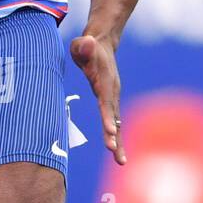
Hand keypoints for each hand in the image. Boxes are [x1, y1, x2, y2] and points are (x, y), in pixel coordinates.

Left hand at [70, 33, 125, 163]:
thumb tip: (87, 41)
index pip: (106, 101)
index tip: (111, 131)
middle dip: (115, 136)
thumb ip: (83, 45)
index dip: (108, 116)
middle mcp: (112, 92)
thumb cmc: (86, 45)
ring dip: (118, 142)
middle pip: (114, 117)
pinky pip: (113, 121)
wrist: (100, 43)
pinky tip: (116, 151)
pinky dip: (115, 136)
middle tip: (114, 154)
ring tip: (121, 161)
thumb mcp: (81, 43)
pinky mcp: (110, 101)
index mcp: (105, 81)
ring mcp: (112, 97)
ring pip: (116, 122)